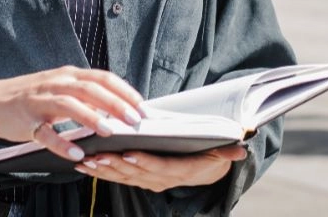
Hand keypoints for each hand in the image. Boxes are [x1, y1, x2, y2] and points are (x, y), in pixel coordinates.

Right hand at [0, 66, 145, 161]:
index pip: (103, 78)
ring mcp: (40, 101)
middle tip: (135, 120)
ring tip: (109, 132)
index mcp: (69, 75)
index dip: (125, 91)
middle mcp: (57, 83)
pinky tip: (77, 153)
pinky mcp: (27, 121)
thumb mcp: (62, 90)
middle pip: (91, 89)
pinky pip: (46, 133)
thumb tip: (118, 108)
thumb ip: (86, 97)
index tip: (143, 106)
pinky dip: (62, 143)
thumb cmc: (33, 97)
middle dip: (116, 104)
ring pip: (70, 105)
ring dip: (91, 118)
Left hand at [75, 145, 247, 190]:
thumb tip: (243, 147)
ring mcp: (149, 181)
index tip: (129, 154)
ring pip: (122, 177)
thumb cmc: (209, 157)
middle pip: (135, 173)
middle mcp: (161, 180)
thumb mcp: (221, 154)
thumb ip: (228, 152)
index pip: (159, 167)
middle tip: (95, 156)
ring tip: (85, 160)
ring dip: (102, 169)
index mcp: (180, 171)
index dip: (144, 162)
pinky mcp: (139, 179)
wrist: (205, 173)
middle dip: (113, 165)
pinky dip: (101, 171)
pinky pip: (118, 177)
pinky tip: (85, 164)